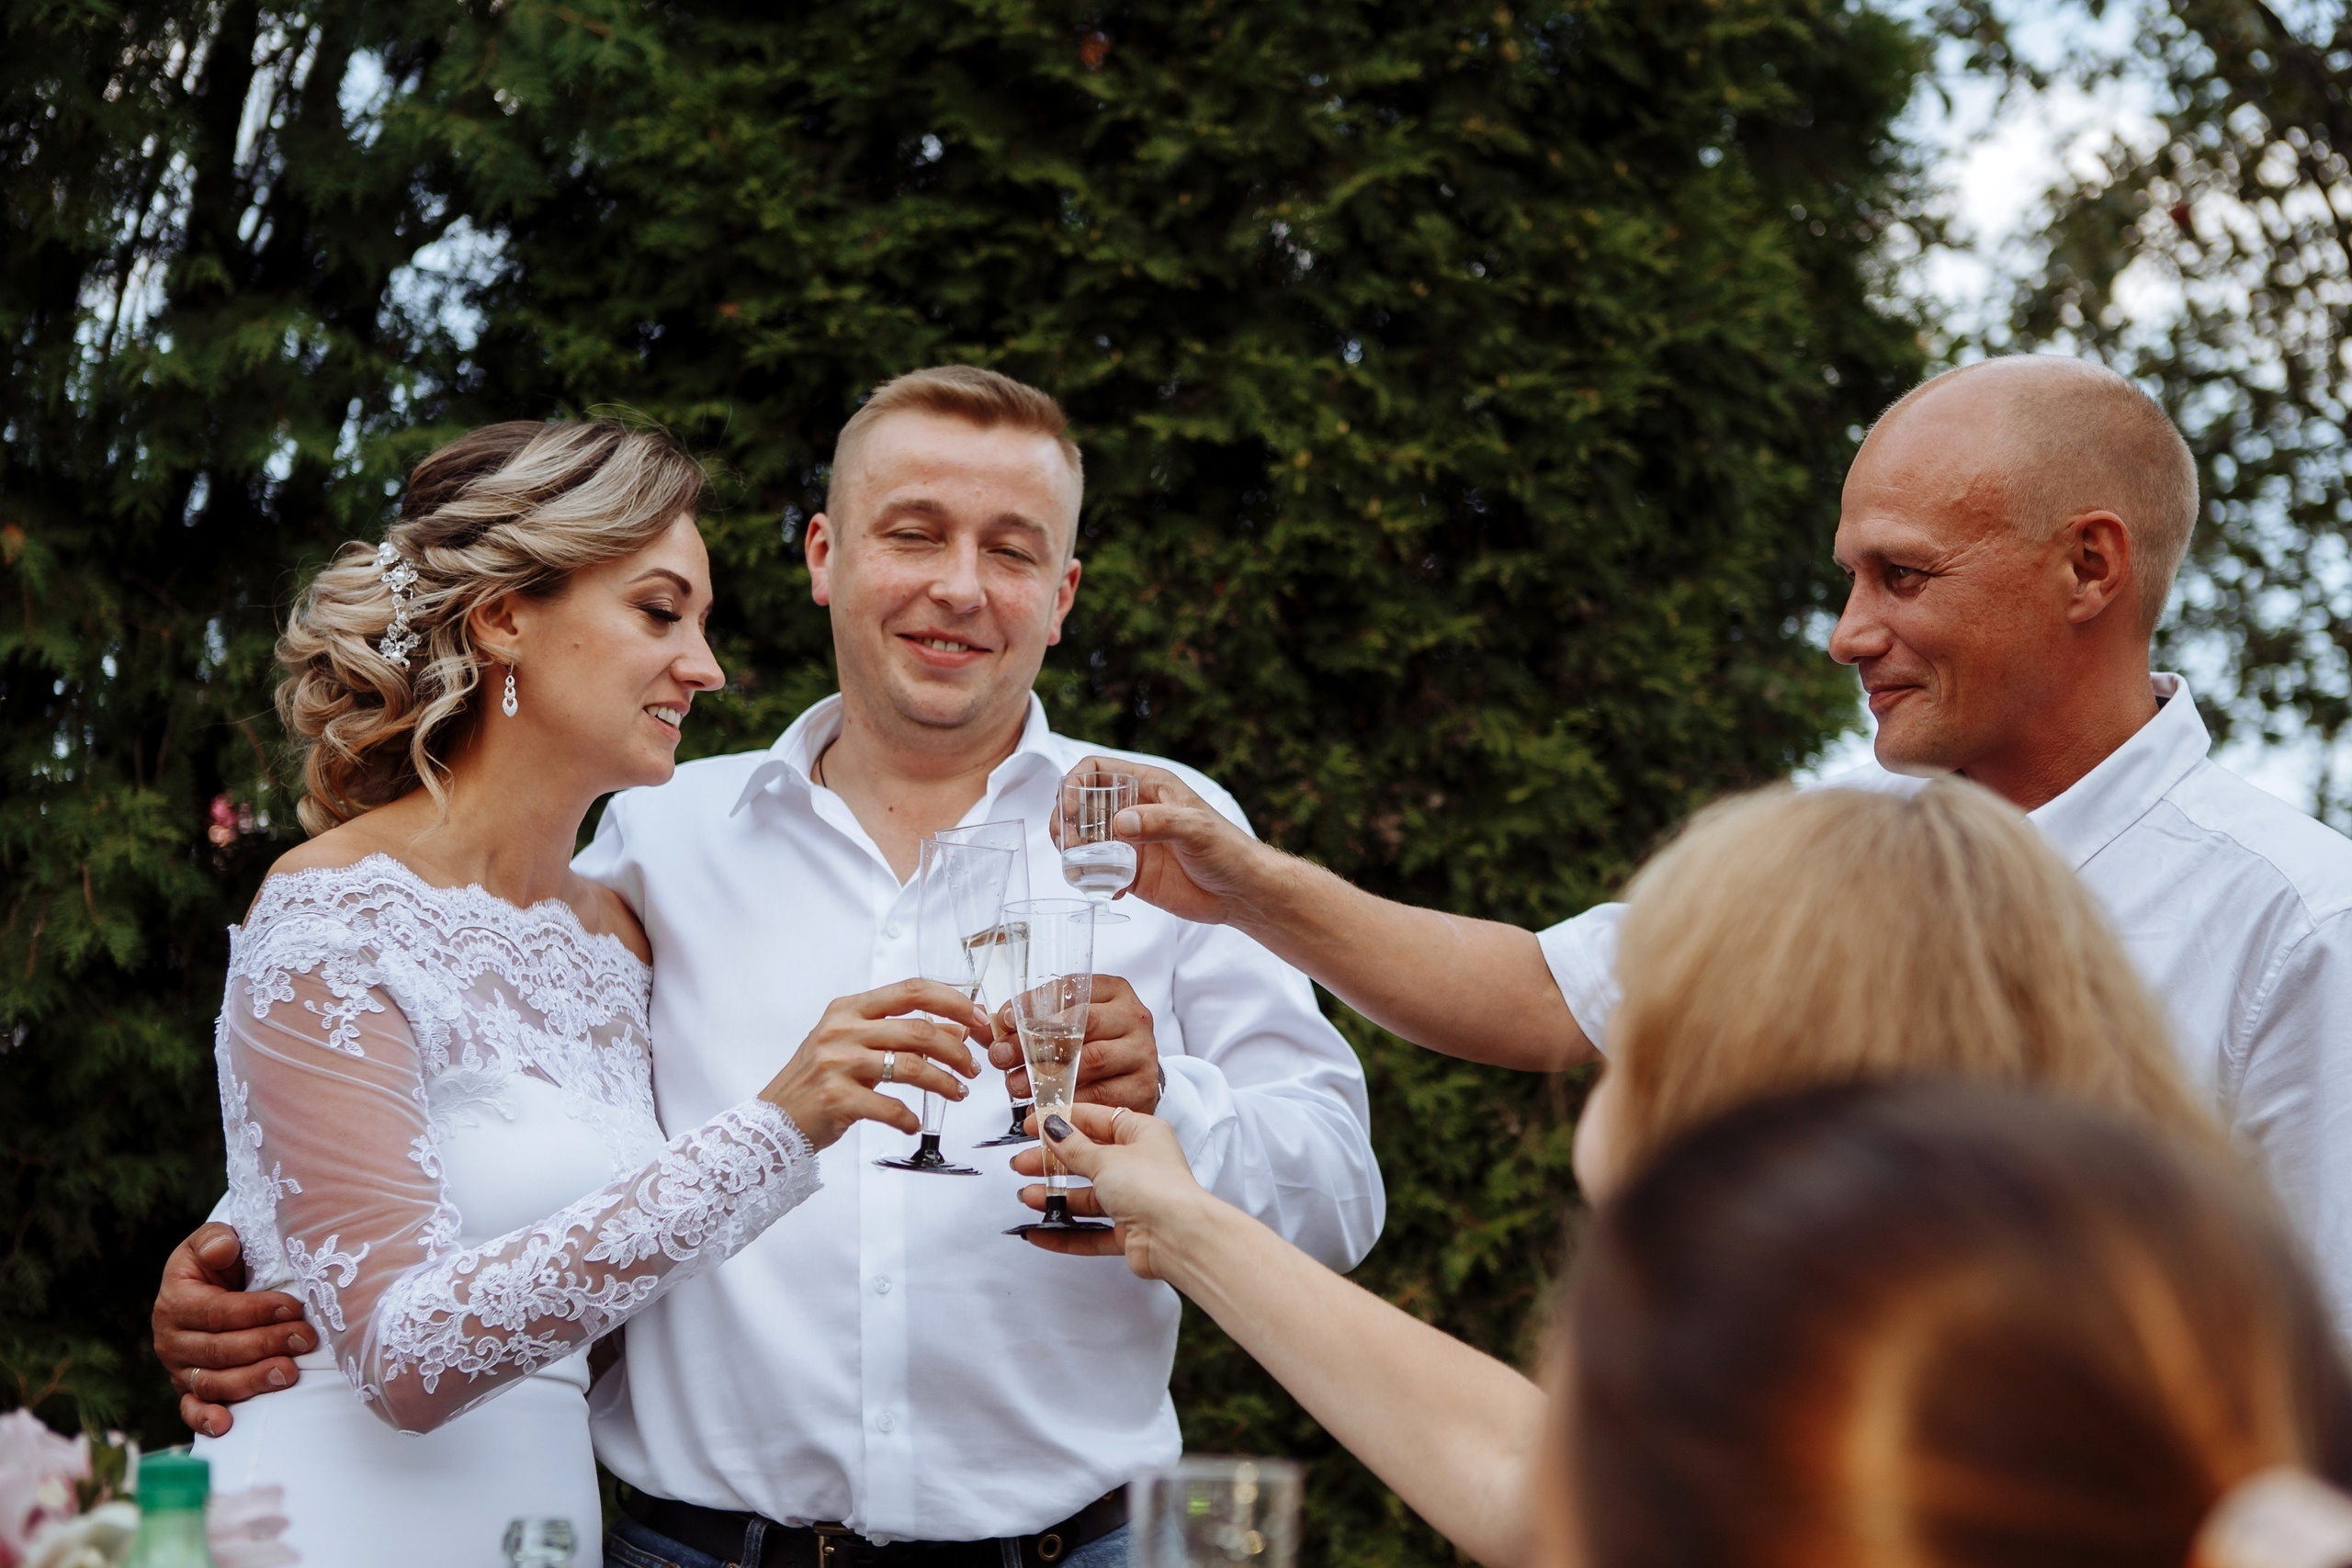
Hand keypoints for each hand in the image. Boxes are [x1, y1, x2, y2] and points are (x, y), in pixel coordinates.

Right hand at [152, 1222, 312, 1437]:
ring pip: (213, 1381)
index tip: (295, 1308)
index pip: (217, 1312)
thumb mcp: (214, 1241)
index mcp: (176, 1301)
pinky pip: (191, 1410)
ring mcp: (179, 1368)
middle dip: (266, 1344)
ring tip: (289, 1373)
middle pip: (219, 1350)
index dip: (256, 1311)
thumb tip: (223, 1249)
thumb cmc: (222, 1261)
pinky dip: (205, 1419)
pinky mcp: (188, 1389)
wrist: (212, 1284)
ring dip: (252, 1380)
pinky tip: (226, 1425)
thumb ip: (216, 1240)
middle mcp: (172, 1339)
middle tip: (306, 1339)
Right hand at [761, 979, 989, 1147]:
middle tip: (972, 1067)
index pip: (911, 990)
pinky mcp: (836, 1097)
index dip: (952, 1002)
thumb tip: (956, 1028)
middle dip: (956, 1050)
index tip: (978, 1019)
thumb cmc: (818, 1081)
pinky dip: (909, 1117)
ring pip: (911, 1066)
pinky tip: (914, 1124)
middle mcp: (842, 1029)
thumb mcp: (856, 1046)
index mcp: (849, 1009)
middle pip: (918, 1030)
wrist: (774, 1121)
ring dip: (943, 1083)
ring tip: (956, 1093)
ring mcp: (837, 1062)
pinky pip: (889, 1106)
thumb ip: (901, 1034)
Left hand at [990, 973, 1160, 1111]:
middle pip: (1081, 1025)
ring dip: (1047, 1075)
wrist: (1134, 1079)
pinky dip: (1067, 1103)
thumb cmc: (1096, 1046)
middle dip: (1035, 1042)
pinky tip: (1042, 1108)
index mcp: (1113, 991)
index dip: (1033, 1005)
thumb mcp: (1066, 1025)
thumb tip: (983, 1023)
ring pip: (1091, 1060)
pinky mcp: (1142, 1087)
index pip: (1071, 988)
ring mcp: (1141, 1052)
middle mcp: (1132, 1017)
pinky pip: (1101, 1096)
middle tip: (1003, 1058)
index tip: (1004, 1022)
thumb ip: (1027, 1023)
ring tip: (1017, 1086)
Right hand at [1010, 1103, 1210, 1272]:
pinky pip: (1091, 1233)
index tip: (1033, 1124)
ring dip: (1055, 1198)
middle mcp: (1140, 1165)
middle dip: (1052, 1162)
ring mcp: (1135, 1200)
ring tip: (1026, 1197)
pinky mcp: (1130, 1233)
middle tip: (1021, 1163)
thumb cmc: (1152, 1186)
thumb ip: (1074, 1147)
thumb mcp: (1106, 1158)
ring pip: (1087, 1197)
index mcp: (1142, 1134)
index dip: (1063, 1121)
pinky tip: (1038, 1233)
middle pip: (1088, 1160)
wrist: (1179, 1237)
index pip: (1096, 1120)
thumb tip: (1053, 1128)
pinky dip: (1065, 1233)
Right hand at [1060, 756, 1283, 925]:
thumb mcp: (1197, 829)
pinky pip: (1098, 872)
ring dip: (1074, 852)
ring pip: (1084, 839)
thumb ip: (1160, 822)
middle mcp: (1134, 811)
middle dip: (1067, 822)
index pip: (1096, 770)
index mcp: (1148, 786)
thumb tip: (1120, 823)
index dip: (1074, 784)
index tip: (1071, 809)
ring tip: (1079, 869)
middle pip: (1081, 804)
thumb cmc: (1228, 850)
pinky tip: (1110, 890)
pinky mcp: (1131, 873)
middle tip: (1071, 844)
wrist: (1242, 892)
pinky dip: (1092, 880)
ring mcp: (1130, 843)